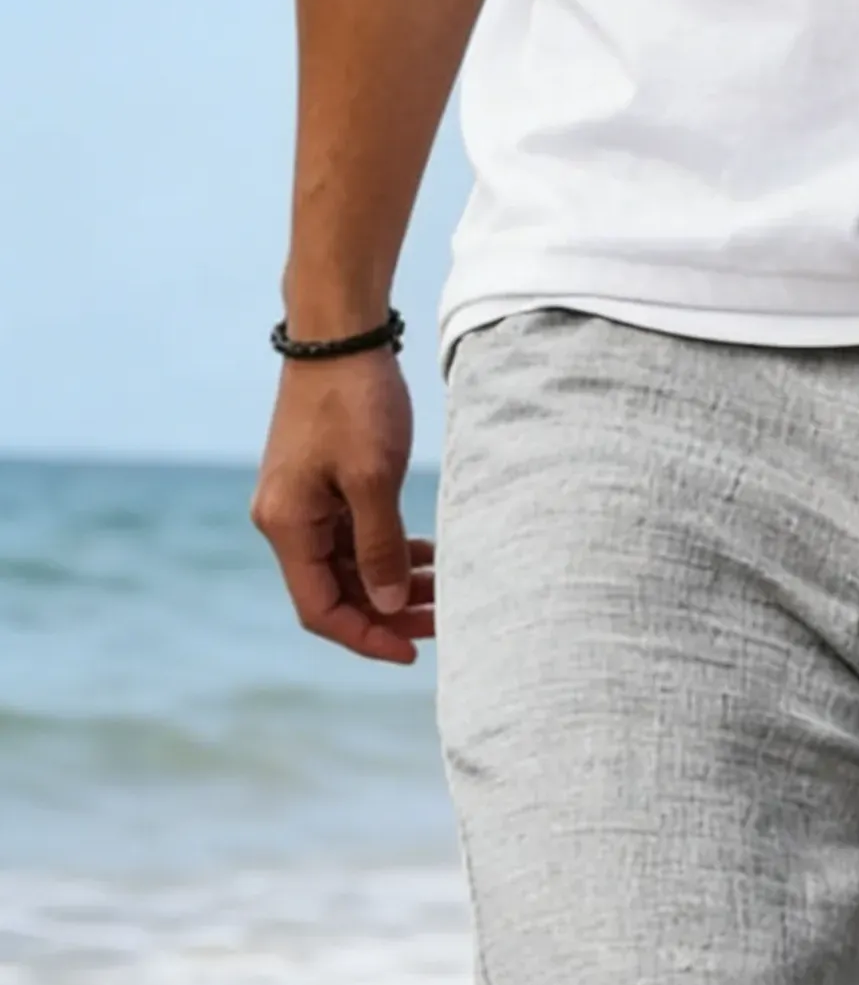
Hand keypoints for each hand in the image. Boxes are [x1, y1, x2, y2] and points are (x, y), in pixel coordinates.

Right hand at [251, 350, 430, 663]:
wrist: (339, 332)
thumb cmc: (354, 400)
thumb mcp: (374, 480)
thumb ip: (381, 549)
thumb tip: (386, 607)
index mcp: (287, 526)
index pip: (321, 609)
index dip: (366, 637)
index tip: (412, 652)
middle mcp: (287, 520)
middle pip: (336, 593)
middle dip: (388, 613)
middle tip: (443, 622)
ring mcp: (304, 502)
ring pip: (350, 566)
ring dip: (394, 583)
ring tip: (445, 590)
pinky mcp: (323, 485)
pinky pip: (355, 537)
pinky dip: (390, 551)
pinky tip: (429, 556)